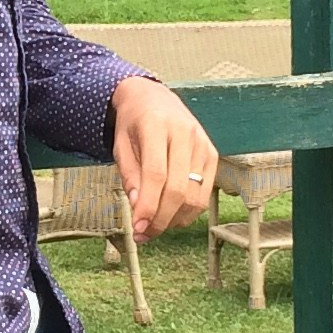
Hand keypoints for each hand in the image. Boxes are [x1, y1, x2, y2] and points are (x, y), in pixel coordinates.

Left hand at [111, 77, 219, 238]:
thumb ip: (130, 176)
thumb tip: (139, 209)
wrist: (153, 97)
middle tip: (144, 234)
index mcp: (156, 125)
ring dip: (175, 219)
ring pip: (195, 195)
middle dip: (160, 219)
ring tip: (155, 226)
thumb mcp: (120, 144)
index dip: (148, 206)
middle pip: (178, 189)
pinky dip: (189, 210)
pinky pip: (205, 191)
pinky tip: (172, 215)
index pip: (156, 174)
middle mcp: (184, 133)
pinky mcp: (211, 153)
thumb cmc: (133, 122)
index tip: (138, 228)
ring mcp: (202, 143)